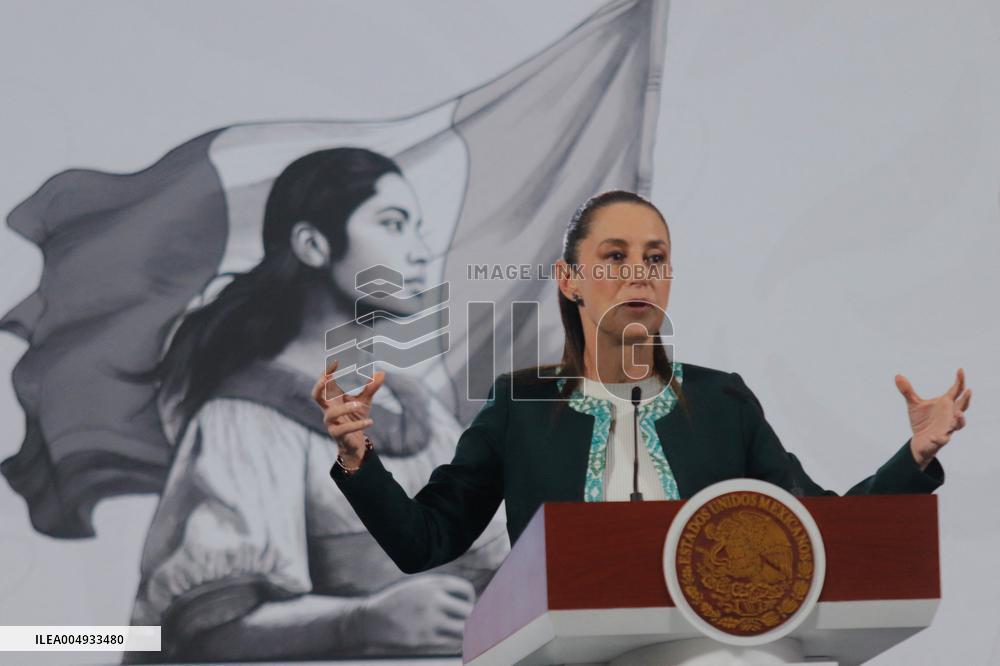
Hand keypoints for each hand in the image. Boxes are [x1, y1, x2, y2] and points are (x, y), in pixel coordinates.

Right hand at [311, 359, 385, 465]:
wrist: (356, 441)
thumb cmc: (356, 416)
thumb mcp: (365, 400)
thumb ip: (371, 387)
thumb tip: (381, 372)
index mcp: (332, 397)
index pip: (325, 382)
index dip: (327, 371)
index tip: (336, 360)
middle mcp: (328, 408)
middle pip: (316, 395)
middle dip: (320, 384)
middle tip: (330, 376)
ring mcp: (330, 422)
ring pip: (330, 413)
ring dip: (345, 408)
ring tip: (360, 404)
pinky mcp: (337, 434)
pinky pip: (344, 429)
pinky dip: (358, 424)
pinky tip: (370, 421)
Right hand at [359, 574, 474, 654]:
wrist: (371, 619)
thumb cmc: (399, 602)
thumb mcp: (419, 586)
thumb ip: (442, 590)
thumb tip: (469, 601)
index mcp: (434, 584)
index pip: (467, 591)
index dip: (469, 601)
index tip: (464, 607)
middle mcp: (433, 600)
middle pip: (469, 611)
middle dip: (471, 618)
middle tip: (466, 623)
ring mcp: (429, 620)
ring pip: (463, 629)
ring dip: (465, 632)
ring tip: (462, 634)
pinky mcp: (423, 639)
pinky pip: (450, 642)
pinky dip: (453, 642)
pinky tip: (449, 640)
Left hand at [895, 368, 971, 470]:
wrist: (919, 440)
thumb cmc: (921, 420)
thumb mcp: (913, 404)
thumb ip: (907, 391)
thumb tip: (897, 375)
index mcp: (946, 404)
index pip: (956, 390)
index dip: (960, 380)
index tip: (960, 369)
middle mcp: (950, 415)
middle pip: (963, 406)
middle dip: (966, 399)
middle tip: (969, 390)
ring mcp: (947, 428)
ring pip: (959, 424)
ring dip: (960, 419)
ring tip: (958, 413)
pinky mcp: (940, 439)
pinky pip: (942, 439)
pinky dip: (939, 438)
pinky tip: (934, 437)